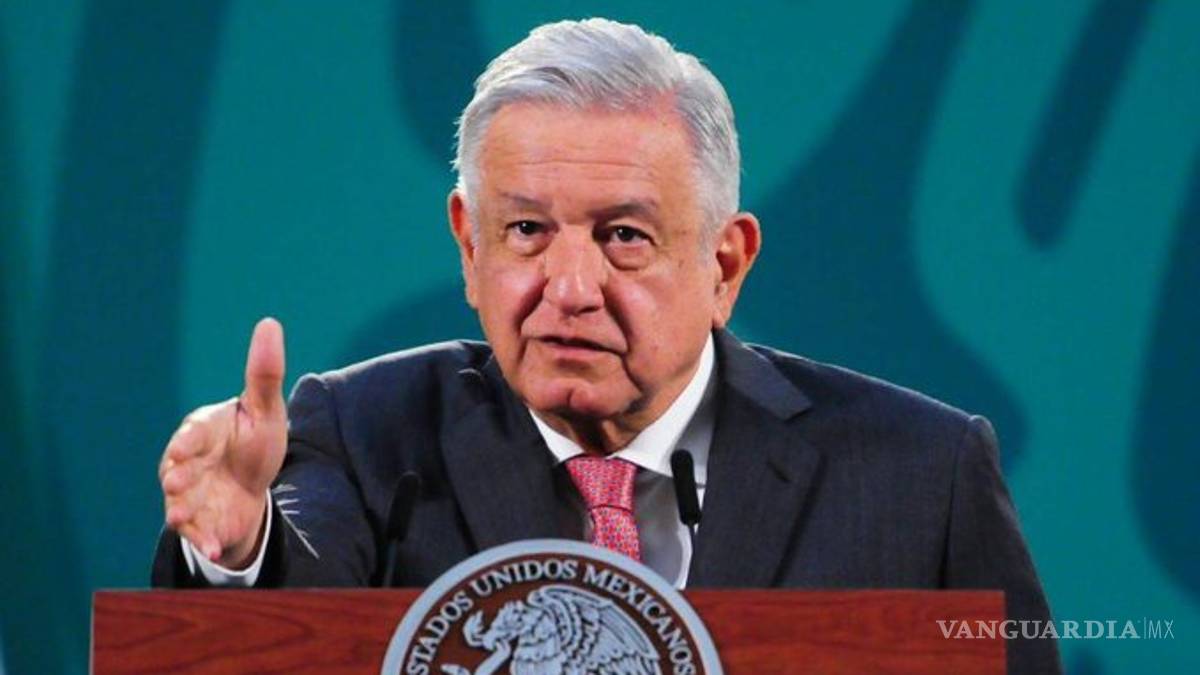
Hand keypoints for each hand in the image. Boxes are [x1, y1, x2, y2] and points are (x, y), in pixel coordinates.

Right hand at [159, 317, 287, 567]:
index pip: (192, 432)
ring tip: (182, 517)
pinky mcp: (197, 521)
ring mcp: (189, 493)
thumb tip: (270, 323)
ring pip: (179, 502)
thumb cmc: (254, 440)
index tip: (185, 447)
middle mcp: (188, 463)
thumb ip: (264, 373)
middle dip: (176, 477)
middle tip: (174, 483)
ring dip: (181, 511)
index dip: (188, 440)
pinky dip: (204, 541)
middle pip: (177, 469)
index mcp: (202, 430)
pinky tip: (214, 549)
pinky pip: (196, 533)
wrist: (251, 487)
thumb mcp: (265, 409)